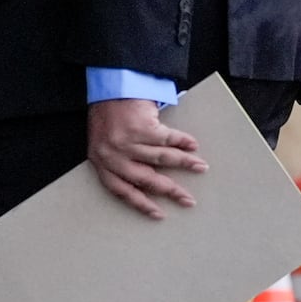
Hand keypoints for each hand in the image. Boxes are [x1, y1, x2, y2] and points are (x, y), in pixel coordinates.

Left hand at [87, 98, 206, 219]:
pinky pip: (169, 139)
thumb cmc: (107, 117)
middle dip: (171, 191)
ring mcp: (127, 141)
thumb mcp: (104, 144)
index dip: (141, 204)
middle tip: (187, 200)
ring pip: (163, 159)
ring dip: (185, 163)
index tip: (159, 214)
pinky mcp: (142, 127)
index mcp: (101, 161)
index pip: (121, 190)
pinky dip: (183, 142)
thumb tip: (148, 186)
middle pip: (147, 180)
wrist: (109, 87)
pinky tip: (192, 145)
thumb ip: (119, 162)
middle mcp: (112, 154)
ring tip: (200, 167)